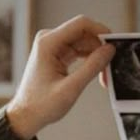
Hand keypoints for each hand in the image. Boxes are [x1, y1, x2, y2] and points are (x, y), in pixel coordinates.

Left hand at [6, 15, 114, 139]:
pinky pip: (77, 51)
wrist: (25, 116)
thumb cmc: (41, 105)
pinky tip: (95, 72)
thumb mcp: (70, 88)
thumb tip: (109, 50)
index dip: (100, 30)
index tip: (114, 42)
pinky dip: (88, 60)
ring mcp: (52, 46)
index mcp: (48, 43)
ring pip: (82, 42)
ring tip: (102, 75)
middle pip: (83, 33)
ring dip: (95, 55)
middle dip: (99, 48)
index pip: (81, 24)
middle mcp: (49, 40)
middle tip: (109, 67)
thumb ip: (92, 67)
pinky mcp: (55, 55)